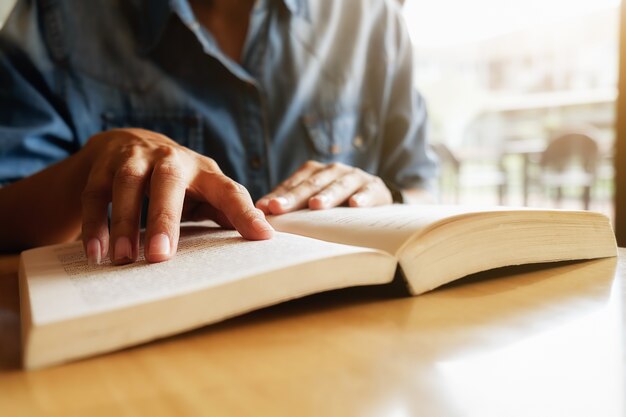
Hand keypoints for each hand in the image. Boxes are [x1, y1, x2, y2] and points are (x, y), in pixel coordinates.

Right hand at [80, 129, 272, 264]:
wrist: (128, 142)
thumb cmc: (177, 179)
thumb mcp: (203, 191)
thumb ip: (225, 211)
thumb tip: (260, 237)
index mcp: (204, 171)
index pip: (229, 190)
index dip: (246, 212)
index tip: (261, 237)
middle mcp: (170, 159)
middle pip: (168, 182)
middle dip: (164, 218)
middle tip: (159, 256)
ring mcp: (134, 158)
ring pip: (127, 184)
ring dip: (123, 222)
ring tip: (123, 259)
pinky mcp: (103, 165)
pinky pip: (95, 193)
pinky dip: (94, 223)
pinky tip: (95, 252)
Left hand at [256, 161, 392, 214]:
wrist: (375, 197)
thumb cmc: (337, 202)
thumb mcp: (314, 200)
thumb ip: (291, 204)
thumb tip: (260, 212)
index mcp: (314, 172)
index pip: (293, 184)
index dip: (278, 196)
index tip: (264, 208)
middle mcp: (332, 170)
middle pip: (312, 184)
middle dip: (294, 196)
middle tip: (279, 207)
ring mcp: (354, 176)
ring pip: (339, 185)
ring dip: (327, 195)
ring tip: (316, 205)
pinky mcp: (375, 187)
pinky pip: (369, 192)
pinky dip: (363, 197)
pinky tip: (355, 205)